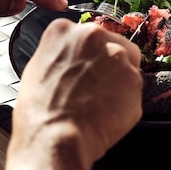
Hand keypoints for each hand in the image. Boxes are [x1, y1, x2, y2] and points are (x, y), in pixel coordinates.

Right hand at [16, 19, 142, 164]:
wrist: (56, 139)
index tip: (84, 68)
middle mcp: (93, 36)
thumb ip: (58, 55)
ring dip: (117, 80)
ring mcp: (117, 56)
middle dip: (106, 64)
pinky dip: (125, 100)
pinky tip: (106, 112)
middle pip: (111, 43)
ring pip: (126, 64)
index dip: (86, 55)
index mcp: (64, 31)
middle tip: (93, 88)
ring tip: (98, 102)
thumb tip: (69, 58)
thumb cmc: (40, 113)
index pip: (85, 35)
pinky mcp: (134, 79)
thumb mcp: (36, 70)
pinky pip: (133, 87)